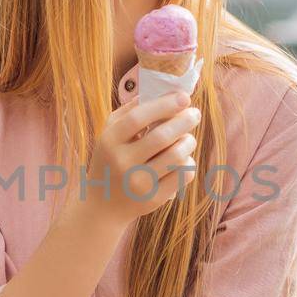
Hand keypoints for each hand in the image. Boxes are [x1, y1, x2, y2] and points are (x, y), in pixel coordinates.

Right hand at [76, 91, 200, 227]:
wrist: (102, 205)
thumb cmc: (110, 160)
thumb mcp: (109, 134)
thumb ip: (129, 111)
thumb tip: (160, 91)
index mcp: (110, 141)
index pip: (138, 118)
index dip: (164, 105)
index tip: (183, 97)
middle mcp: (122, 162)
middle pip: (162, 137)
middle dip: (184, 121)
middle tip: (194, 114)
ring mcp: (138, 183)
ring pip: (176, 156)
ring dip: (189, 142)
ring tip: (189, 139)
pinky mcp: (153, 199)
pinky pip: (182, 175)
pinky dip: (188, 163)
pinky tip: (183, 159)